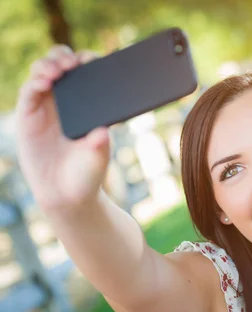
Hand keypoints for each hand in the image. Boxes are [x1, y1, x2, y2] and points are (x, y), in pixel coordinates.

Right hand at [15, 45, 109, 213]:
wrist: (67, 196)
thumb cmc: (88, 173)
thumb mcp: (98, 157)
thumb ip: (99, 143)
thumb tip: (103, 130)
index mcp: (89, 104)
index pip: (87, 73)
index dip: (88, 61)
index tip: (93, 60)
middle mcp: (67, 101)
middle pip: (62, 66)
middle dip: (65, 57)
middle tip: (72, 63)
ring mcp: (46, 107)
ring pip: (43, 73)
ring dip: (48, 65)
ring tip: (57, 70)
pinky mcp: (29, 116)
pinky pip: (28, 93)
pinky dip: (34, 83)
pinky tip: (43, 82)